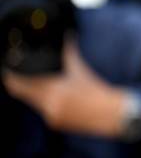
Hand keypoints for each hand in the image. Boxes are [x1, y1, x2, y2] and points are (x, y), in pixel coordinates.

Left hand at [2, 41, 125, 137]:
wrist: (113, 114)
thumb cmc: (98, 91)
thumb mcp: (82, 69)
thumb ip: (69, 51)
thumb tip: (67, 34)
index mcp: (52, 90)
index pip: (18, 85)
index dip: (10, 76)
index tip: (9, 68)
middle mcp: (48, 105)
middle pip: (23, 94)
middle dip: (21, 84)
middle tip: (19, 74)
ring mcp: (51, 116)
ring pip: (34, 102)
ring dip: (35, 94)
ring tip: (45, 84)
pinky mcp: (57, 124)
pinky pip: (44, 111)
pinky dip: (47, 103)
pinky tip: (58, 97)